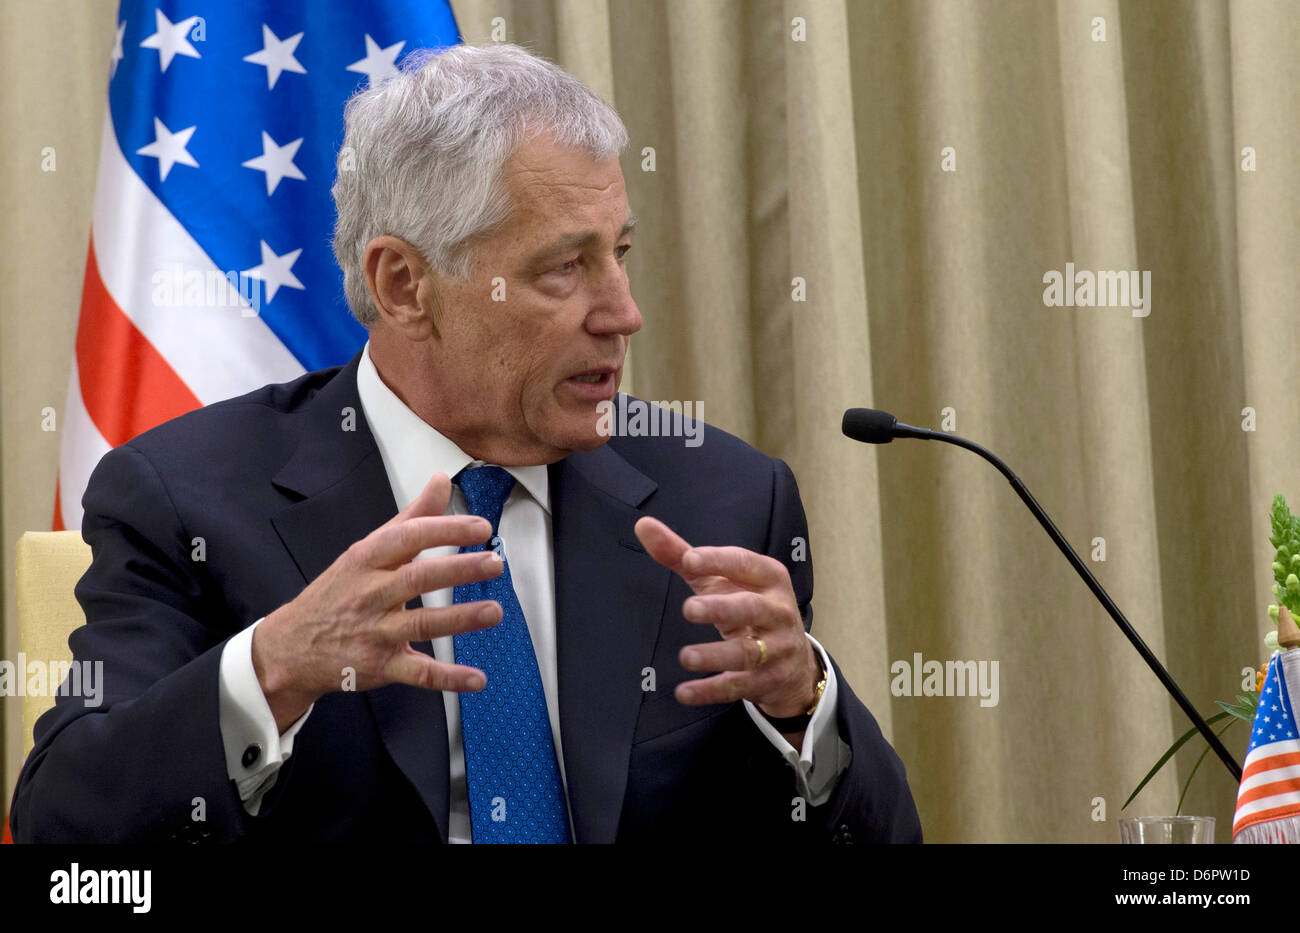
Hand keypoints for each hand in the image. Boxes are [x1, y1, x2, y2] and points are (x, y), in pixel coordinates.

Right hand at [253, 472, 503, 730]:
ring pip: (422, 624)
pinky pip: (418, 673)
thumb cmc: (339, 592)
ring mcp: (375, 632)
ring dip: (460, 618)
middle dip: (459, 569)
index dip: (446, 530)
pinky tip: (478, 679)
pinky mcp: (380, 666)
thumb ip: (411, 518)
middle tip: (495, 563)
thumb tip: (442, 481)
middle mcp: (370, 594)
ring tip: (495, 611)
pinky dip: (449, 678)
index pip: (408, 537)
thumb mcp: (367, 550)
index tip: (481, 528)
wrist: (291, 647)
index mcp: (367, 560)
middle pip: (417, 578)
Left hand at [633, 516, 818, 719]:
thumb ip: (683, 555)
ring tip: (685, 656)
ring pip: (747, 652)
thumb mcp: (720, 580)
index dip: (718, 560)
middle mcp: (778, 611)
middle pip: (750, 608)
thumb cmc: (748, 607)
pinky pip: (739, 686)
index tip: (689, 559)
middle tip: (689, 609)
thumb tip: (643, 526)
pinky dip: (711, 690)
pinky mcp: (767, 680)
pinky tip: (684, 692)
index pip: (744, 564)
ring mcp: (777, 648)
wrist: (794, 661)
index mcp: (768, 578)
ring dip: (715, 655)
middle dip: (721, 608)